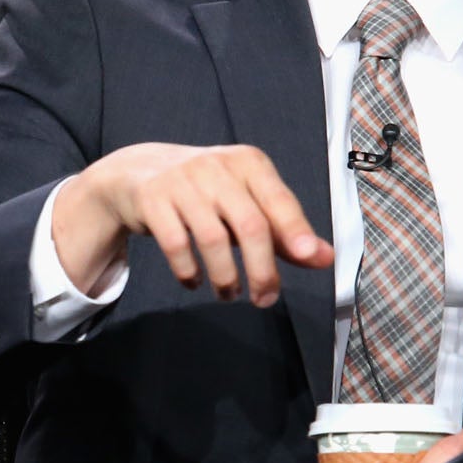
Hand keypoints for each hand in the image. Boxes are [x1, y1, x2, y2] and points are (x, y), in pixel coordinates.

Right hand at [56, 143, 334, 303]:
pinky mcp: (152, 199)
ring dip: (225, 277)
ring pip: (213, 239)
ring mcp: (181, 181)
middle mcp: (216, 167)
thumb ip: (285, 230)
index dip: (295, 230)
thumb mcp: (246, 200)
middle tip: (265, 299)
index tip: (307, 257)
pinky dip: (188, 271)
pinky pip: (175, 244)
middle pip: (250, 225)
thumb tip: (326, 258)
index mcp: (248, 164)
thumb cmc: (205, 191)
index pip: (278, 200)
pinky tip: (193, 281)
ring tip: (229, 294)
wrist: (136, 172)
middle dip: (261, 269)